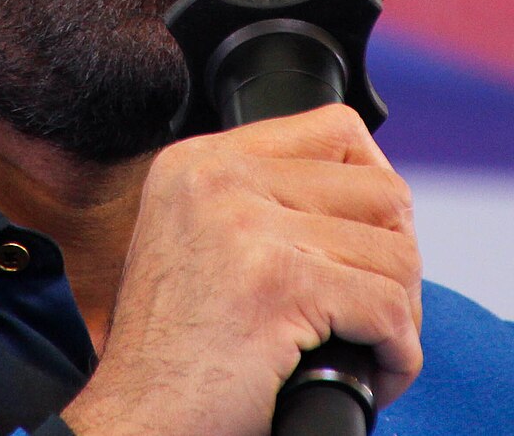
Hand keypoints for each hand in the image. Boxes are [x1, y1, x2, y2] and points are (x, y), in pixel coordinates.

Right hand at [62, 104, 422, 435]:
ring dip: (400, 314)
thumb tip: (366, 198)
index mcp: (199, 160)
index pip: (336, 129)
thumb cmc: (172, 349)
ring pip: (395, 253)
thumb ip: (259, 199)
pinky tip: (368, 375)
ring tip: (366, 346)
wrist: (136, 419)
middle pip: (379, 189)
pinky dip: (397, 355)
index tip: (363, 243)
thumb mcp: (196, 236)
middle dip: (395, 257)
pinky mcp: (275, 286)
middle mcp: (218, 178)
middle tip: (372, 308)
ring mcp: (245, 226)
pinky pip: (389, 308)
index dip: (372, 191)